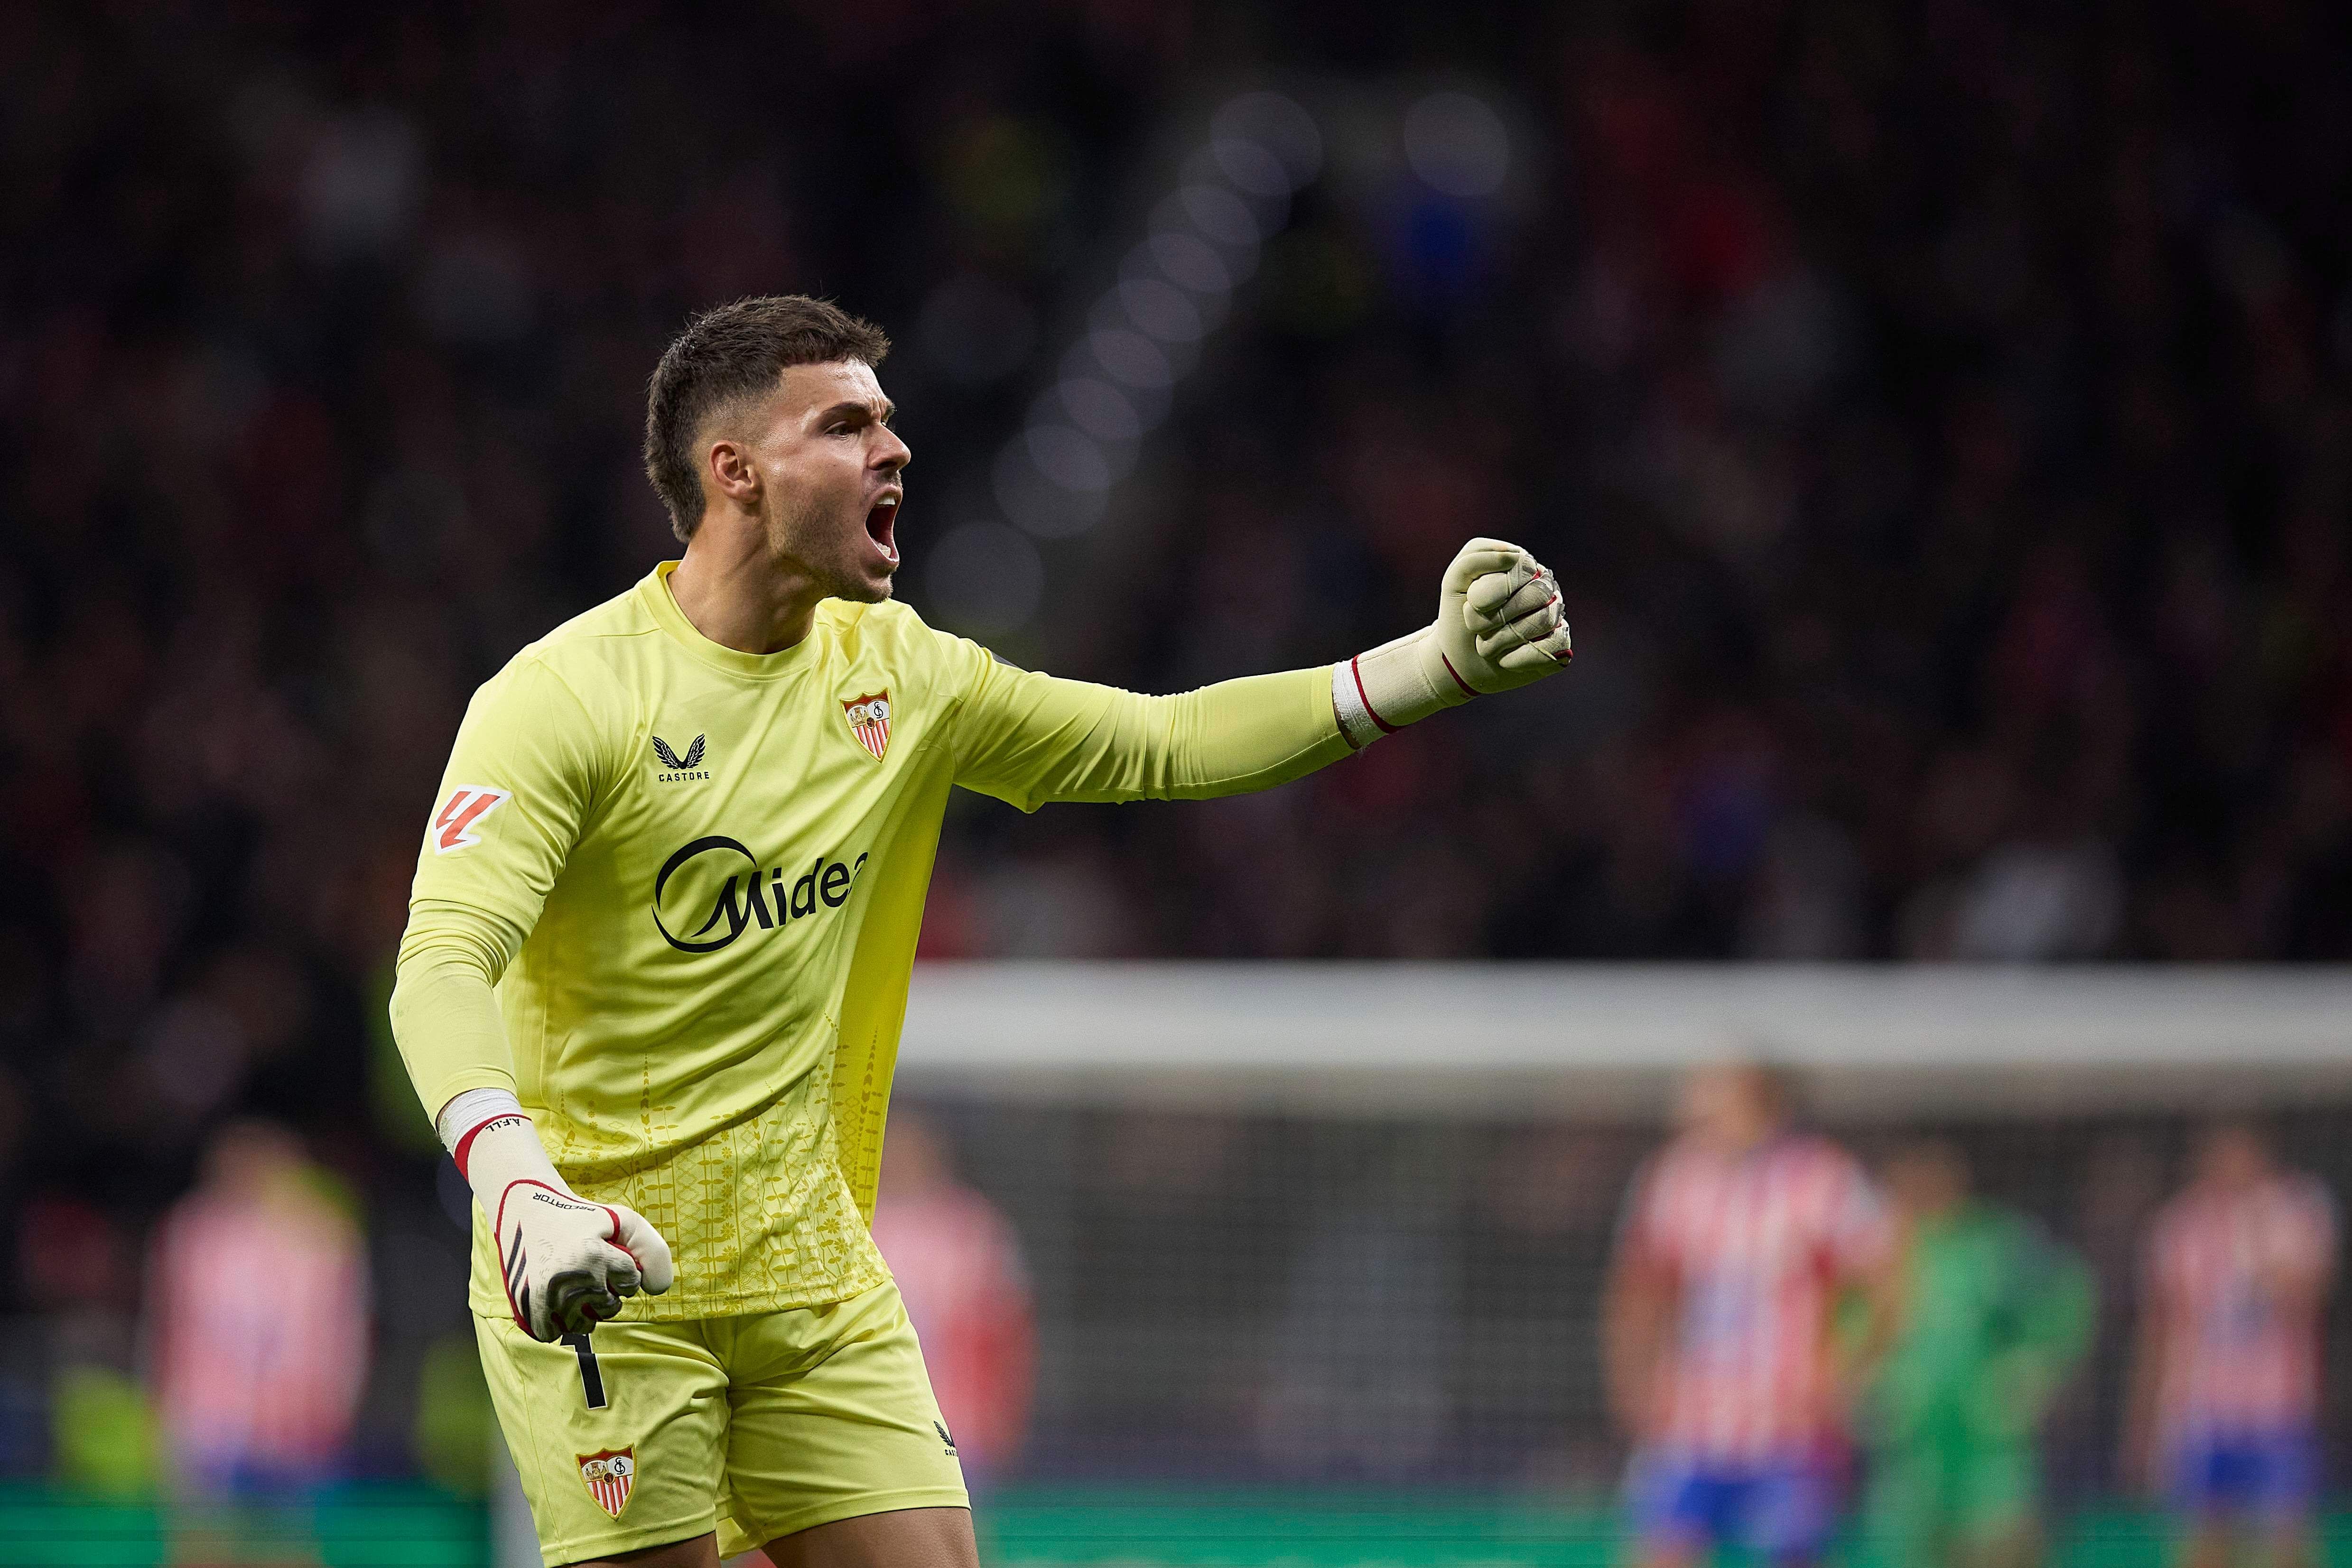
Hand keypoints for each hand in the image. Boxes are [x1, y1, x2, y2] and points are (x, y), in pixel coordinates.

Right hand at [447, 1099, 674, 1340]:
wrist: (526, 1214)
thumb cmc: (580, 1219)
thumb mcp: (623, 1220)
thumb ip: (652, 1250)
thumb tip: (658, 1289)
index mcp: (593, 1255)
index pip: (631, 1281)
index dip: (624, 1270)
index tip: (607, 1255)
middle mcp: (569, 1279)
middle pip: (611, 1306)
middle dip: (608, 1290)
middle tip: (588, 1267)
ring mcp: (546, 1298)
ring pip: (586, 1324)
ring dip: (587, 1309)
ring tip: (574, 1282)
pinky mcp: (528, 1310)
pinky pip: (556, 1332)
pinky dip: (560, 1320)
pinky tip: (557, 1297)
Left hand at [1442, 538, 1573, 691]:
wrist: (1459, 659)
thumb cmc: (1459, 616)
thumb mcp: (1455, 583)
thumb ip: (1476, 559)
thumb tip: (1514, 556)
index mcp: (1523, 564)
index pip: (1522, 569)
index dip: (1490, 592)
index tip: (1471, 604)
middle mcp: (1545, 587)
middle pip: (1536, 594)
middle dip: (1494, 617)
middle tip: (1476, 628)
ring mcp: (1555, 616)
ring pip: (1544, 621)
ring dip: (1502, 639)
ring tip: (1486, 646)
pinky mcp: (1560, 646)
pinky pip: (1550, 650)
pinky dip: (1517, 659)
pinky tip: (1503, 659)